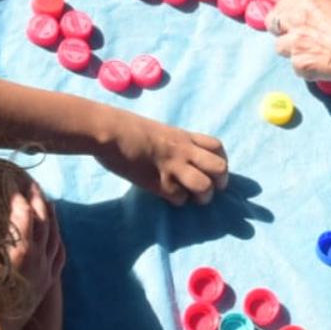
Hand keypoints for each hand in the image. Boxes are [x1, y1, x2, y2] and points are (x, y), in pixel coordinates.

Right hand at [3, 180, 64, 329]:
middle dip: (38, 200)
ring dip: (51, 217)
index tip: (12, 183)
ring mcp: (45, 272)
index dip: (18, 197)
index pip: (24, 214)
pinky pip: (59, 256)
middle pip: (43, 221)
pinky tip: (56, 234)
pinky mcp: (47, 285)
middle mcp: (38, 259)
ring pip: (55, 237)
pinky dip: (58, 239)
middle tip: (32, 184)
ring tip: (47, 201)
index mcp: (20, 251)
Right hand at [99, 114, 229, 205]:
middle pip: (220, 168)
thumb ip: (173, 144)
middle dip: (219, 182)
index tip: (211, 169)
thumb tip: (179, 158)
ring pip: (205, 186)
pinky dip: (177, 201)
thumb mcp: (159, 131)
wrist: (109, 131)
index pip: (217, 147)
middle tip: (208, 187)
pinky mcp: (159, 182)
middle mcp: (184, 151)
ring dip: (202, 196)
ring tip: (192, 197)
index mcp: (184, 136)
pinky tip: (168, 196)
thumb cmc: (127, 128)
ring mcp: (173, 166)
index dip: (221, 160)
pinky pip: (180, 198)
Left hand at [268, 0, 330, 81]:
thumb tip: (299, 17)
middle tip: (293, 38)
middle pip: (272, 24)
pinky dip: (304, 67)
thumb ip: (311, 11)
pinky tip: (320, 65)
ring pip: (279, 47)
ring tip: (311, 53)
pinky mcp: (298, 62)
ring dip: (291, 50)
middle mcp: (297, 19)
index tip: (286, 22)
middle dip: (279, 31)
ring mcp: (295, 42)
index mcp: (307, 2)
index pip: (280, 6)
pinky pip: (294, 66)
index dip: (283, 15)